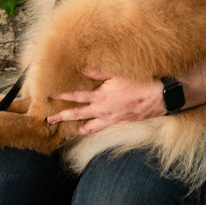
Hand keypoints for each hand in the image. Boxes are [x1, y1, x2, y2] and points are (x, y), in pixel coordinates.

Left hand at [46, 68, 165, 136]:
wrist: (157, 97)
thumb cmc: (138, 83)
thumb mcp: (116, 74)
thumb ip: (97, 73)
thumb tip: (82, 69)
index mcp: (100, 97)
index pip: (76, 97)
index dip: (62, 96)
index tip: (51, 96)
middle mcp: (102, 111)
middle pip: (76, 115)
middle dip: (61, 117)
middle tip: (48, 120)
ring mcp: (109, 120)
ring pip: (87, 128)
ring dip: (75, 131)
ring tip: (66, 135)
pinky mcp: (117, 124)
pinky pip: (100, 130)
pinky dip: (91, 132)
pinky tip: (87, 132)